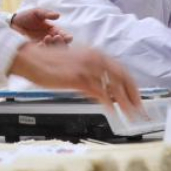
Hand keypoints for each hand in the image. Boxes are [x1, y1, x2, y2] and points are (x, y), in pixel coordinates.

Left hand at [11, 8, 71, 45]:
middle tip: (56, 37)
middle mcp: (50, 40)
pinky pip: (40, 53)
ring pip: (52, 51)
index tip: (67, 37)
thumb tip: (58, 15)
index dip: (67, 37)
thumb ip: (47, 14)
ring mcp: (42, 46)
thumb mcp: (36, 13)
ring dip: (52, 45)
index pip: (64, 36)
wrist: (10, 24)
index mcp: (53, 31)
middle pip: (61, 46)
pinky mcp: (34, 51)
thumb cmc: (25, 17)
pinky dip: (42, 49)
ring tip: (47, 38)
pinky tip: (39, 44)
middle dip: (61, 43)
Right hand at [11, 44, 142, 117]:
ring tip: (131, 116)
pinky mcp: (78, 78)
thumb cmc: (46, 62)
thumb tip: (103, 89)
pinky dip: (109, 104)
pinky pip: (100, 94)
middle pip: (123, 79)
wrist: (29, 58)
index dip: (132, 87)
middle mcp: (94, 58)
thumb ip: (91, 74)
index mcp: (95, 54)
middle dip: (135, 96)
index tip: (137, 98)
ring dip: (126, 104)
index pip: (122, 71)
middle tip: (141, 110)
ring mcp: (87, 68)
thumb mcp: (74, 64)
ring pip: (115, 88)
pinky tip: (113, 112)